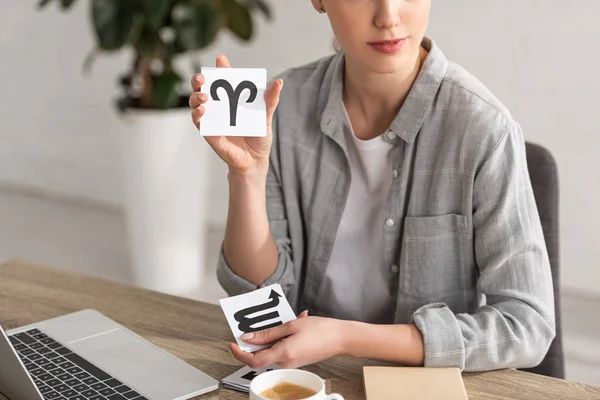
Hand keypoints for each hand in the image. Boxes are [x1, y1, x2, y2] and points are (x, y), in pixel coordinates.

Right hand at [189, 54, 283, 174]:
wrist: (255, 160)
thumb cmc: (259, 138)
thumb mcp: (266, 117)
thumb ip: (270, 101)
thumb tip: (279, 82)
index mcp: (232, 99)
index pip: (223, 80)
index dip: (220, 68)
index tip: (220, 59)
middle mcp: (219, 107)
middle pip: (203, 88)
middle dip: (199, 80)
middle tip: (203, 78)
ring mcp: (213, 119)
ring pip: (196, 103)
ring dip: (196, 97)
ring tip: (204, 96)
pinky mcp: (210, 133)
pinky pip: (200, 123)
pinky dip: (198, 116)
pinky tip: (202, 111)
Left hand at [229, 311, 346, 368]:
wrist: (341, 338)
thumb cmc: (321, 330)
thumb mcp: (291, 325)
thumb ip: (268, 333)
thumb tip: (248, 338)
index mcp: (283, 354)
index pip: (253, 360)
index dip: (239, 352)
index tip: (232, 342)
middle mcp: (285, 362)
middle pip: (261, 354)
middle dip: (256, 339)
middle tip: (257, 323)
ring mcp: (291, 363)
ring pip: (271, 350)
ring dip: (272, 335)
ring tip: (286, 319)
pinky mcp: (296, 359)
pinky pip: (282, 348)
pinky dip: (283, 337)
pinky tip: (296, 323)